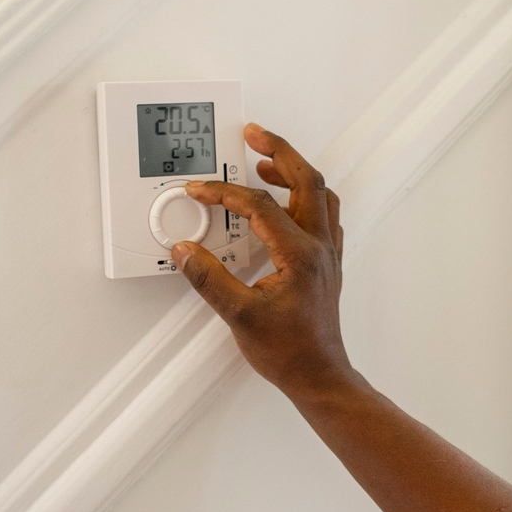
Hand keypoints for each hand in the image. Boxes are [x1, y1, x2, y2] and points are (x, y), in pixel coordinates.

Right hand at [171, 124, 355, 400]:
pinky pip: (323, 214)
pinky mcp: (327, 263)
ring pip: (319, 194)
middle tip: (253, 135)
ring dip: (294, 171)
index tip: (200, 191)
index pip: (260, 206)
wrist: (320, 376)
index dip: (225, 194)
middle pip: (306, 180)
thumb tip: (184, 250)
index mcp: (300, 254)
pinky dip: (305, 196)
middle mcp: (320, 247)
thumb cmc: (289, 352)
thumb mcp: (239, 316)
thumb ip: (209, 279)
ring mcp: (327, 253)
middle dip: (279, 151)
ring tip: (265, 163)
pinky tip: (286, 201)